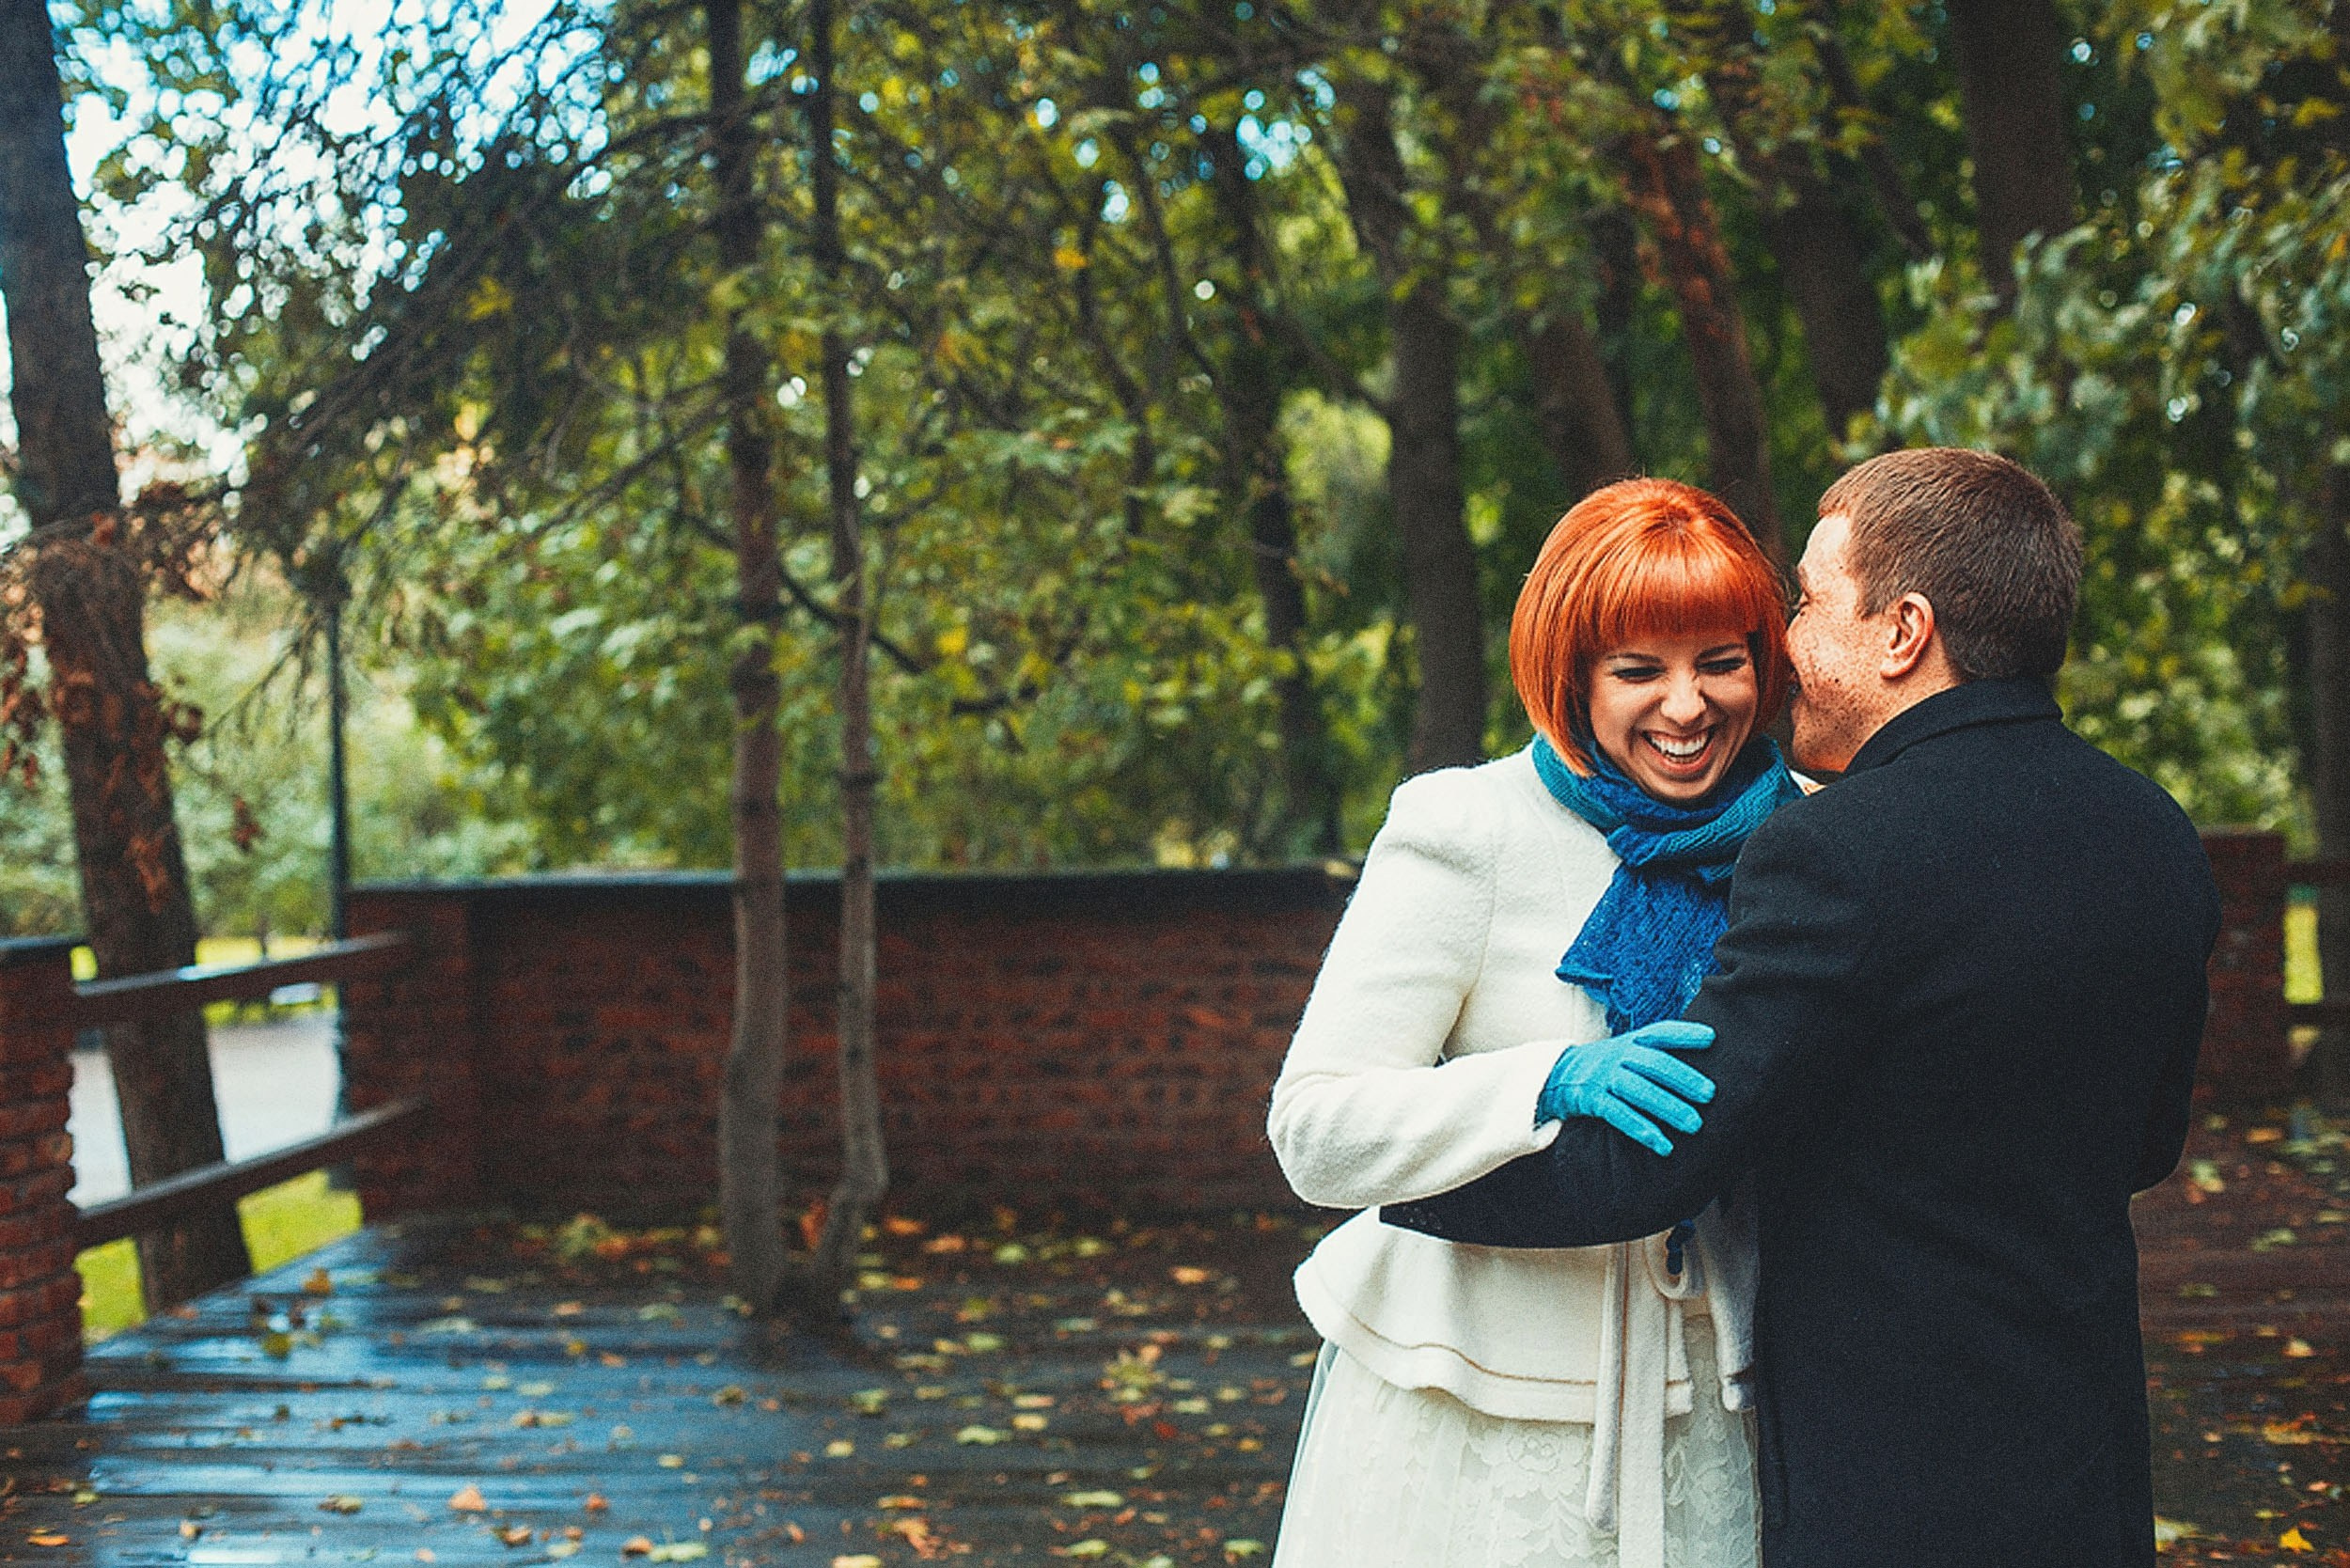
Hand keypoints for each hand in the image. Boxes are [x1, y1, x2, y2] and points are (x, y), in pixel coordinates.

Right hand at [1534, 1021, 1717, 1155]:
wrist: (1557, 1075)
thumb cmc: (1606, 1065)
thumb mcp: (1627, 1049)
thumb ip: (1657, 1051)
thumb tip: (1707, 1050)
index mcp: (1632, 1041)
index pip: (1660, 1032)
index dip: (1684, 1034)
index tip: (1711, 1038)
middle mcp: (1618, 1055)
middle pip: (1654, 1063)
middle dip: (1683, 1078)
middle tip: (1710, 1094)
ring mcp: (1604, 1077)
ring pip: (1639, 1090)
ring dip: (1668, 1107)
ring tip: (1694, 1124)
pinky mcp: (1592, 1100)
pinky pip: (1620, 1115)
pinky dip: (1642, 1130)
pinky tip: (1663, 1145)